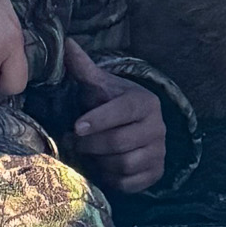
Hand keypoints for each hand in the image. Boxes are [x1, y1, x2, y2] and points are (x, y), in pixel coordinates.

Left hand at [63, 42, 166, 192]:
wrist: (136, 126)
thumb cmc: (112, 104)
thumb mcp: (100, 85)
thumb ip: (83, 67)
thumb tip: (66, 42)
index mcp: (146, 102)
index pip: (123, 111)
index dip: (99, 120)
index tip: (76, 127)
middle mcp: (158, 127)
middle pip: (119, 142)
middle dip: (91, 144)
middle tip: (74, 142)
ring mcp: (159, 152)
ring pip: (124, 164)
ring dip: (100, 161)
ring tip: (90, 153)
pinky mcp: (156, 173)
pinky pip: (129, 183)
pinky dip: (111, 178)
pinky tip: (104, 166)